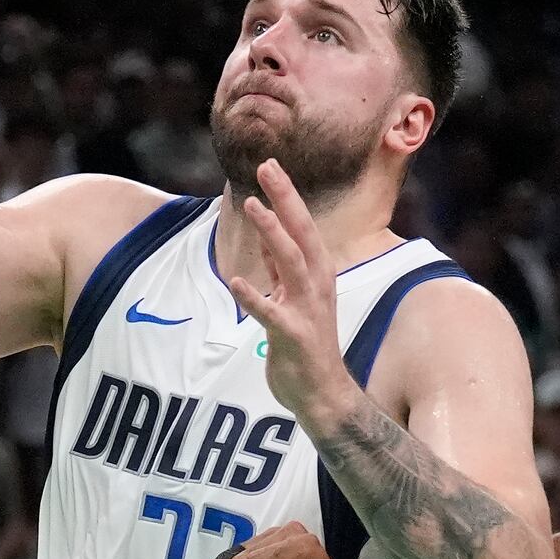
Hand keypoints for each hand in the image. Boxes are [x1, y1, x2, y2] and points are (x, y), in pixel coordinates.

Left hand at [224, 160, 362, 427]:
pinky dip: (254, 297)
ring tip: (254, 206)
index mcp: (317, 274)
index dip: (287, 195)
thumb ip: (280, 268)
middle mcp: (317, 286)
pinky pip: (271, 313)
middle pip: (302, 233)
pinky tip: (236, 281)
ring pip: (291, 264)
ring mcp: (307, 310)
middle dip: (285, 199)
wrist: (323, 394)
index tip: (271, 164)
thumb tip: (267, 235)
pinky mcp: (293, 336)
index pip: (303, 226)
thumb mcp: (294, 297)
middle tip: (268, 166)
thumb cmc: (307, 344)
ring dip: (273, 233)